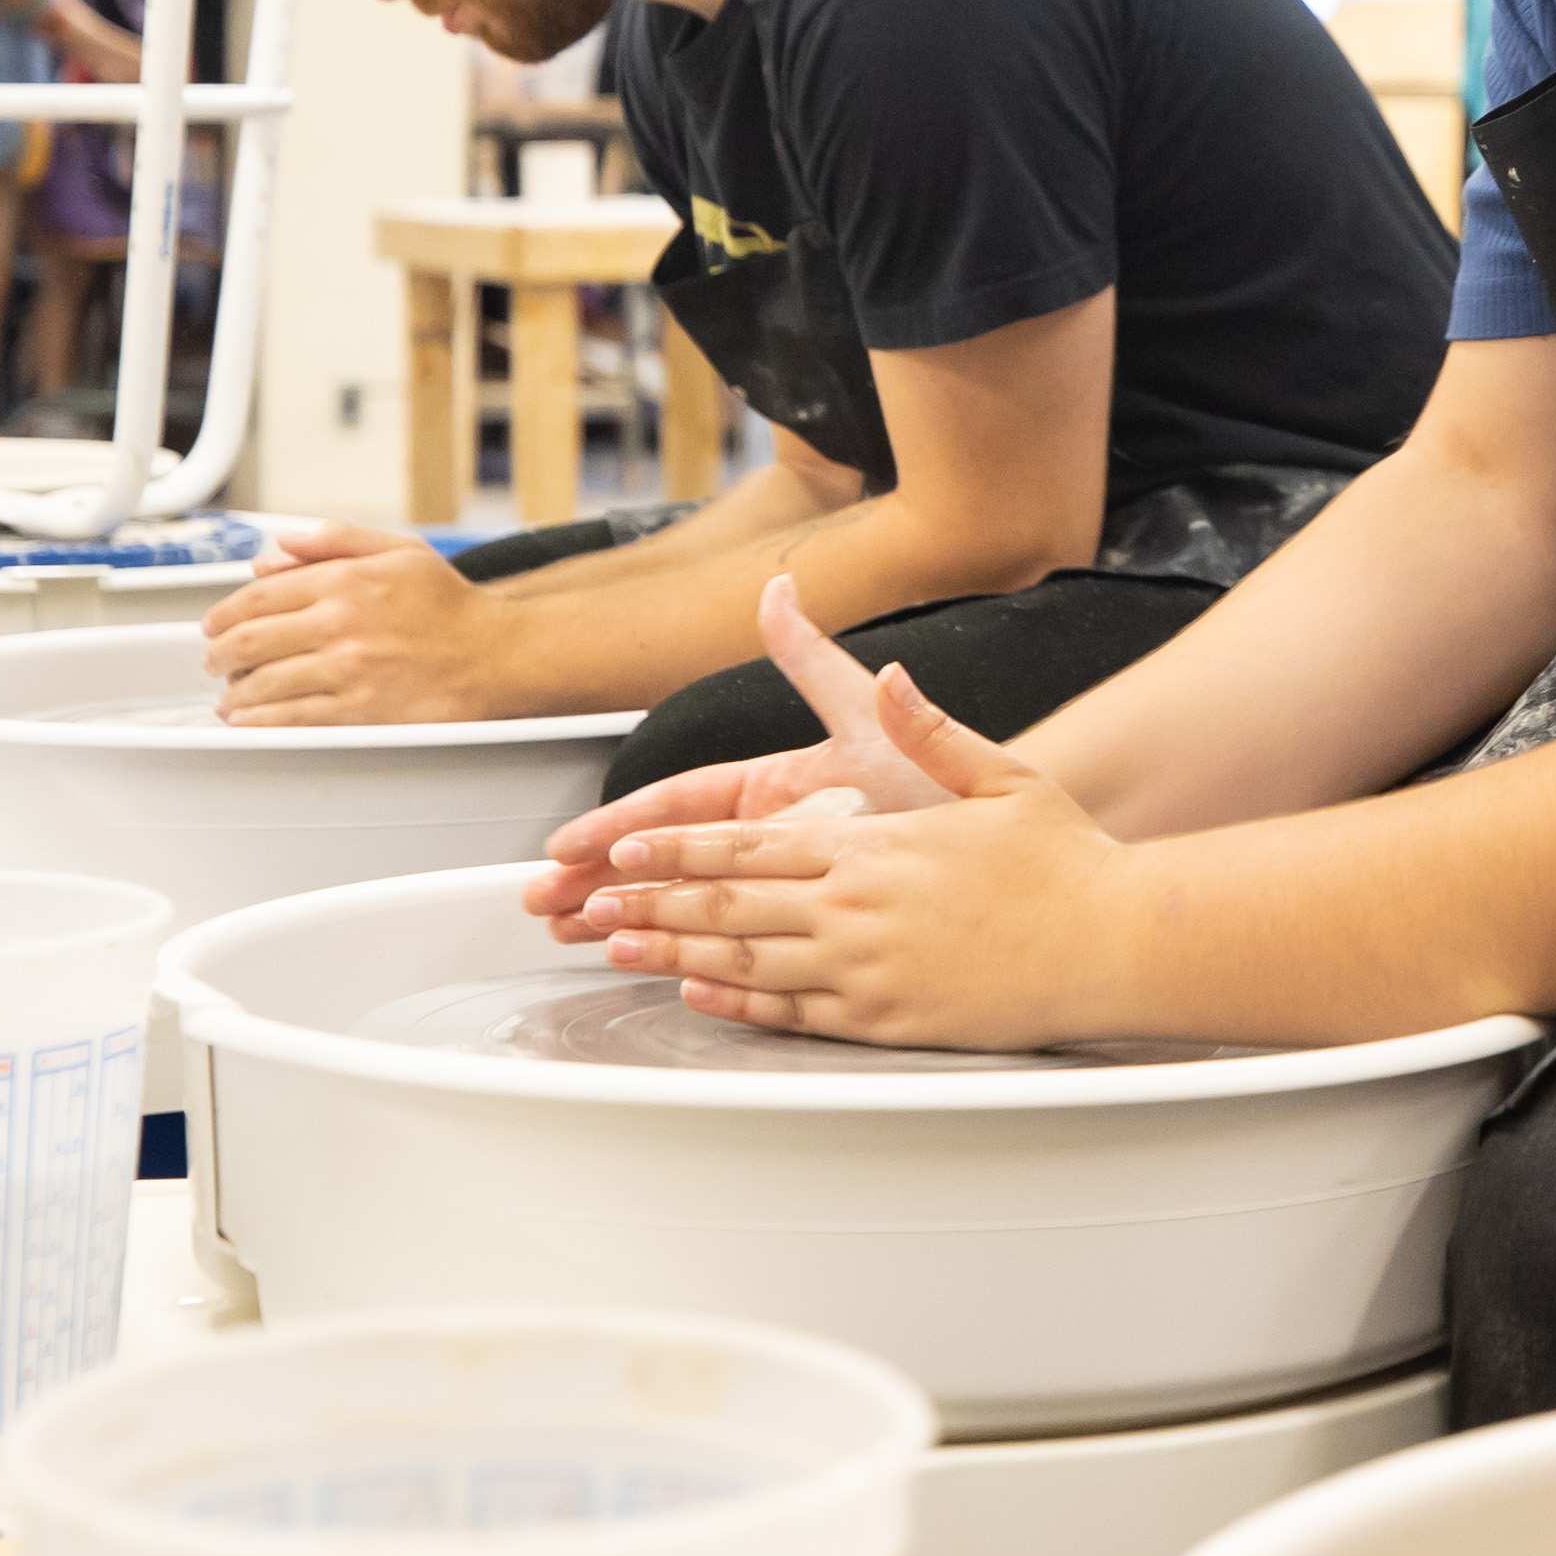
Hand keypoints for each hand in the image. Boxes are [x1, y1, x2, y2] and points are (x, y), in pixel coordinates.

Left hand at [200, 522, 495, 722]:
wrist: (497, 656)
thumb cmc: (452, 608)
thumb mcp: (399, 550)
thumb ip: (335, 540)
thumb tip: (276, 546)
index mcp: (345, 580)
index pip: (260, 595)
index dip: (225, 613)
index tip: (214, 624)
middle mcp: (341, 624)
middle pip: (250, 641)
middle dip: (220, 654)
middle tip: (214, 662)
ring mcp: (349, 671)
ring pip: (265, 684)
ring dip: (235, 694)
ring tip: (229, 698)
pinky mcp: (360, 713)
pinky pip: (293, 721)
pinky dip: (260, 724)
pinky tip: (249, 723)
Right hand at [523, 578, 957, 929]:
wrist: (1014, 855)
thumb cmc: (949, 790)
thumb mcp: (876, 722)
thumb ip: (819, 662)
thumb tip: (780, 588)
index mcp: (778, 788)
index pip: (683, 803)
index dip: (623, 823)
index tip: (574, 844)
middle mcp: (775, 836)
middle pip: (669, 860)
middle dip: (600, 879)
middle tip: (541, 904)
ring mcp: (789, 884)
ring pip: (690, 902)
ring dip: (625, 916)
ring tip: (567, 936)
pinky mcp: (810, 929)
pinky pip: (737, 945)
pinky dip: (686, 953)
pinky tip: (645, 966)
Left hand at [562, 662, 1136, 1047]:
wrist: (1116, 941)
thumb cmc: (1063, 859)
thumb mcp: (999, 773)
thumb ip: (927, 727)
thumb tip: (888, 677)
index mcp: (871, 845)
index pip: (745, 841)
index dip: (672, 847)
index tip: (617, 851)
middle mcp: (857, 908)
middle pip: (727, 904)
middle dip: (649, 903)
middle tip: (587, 908)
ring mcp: (869, 971)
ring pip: (745, 962)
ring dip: (673, 953)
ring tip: (617, 950)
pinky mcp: (889, 1021)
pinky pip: (793, 1013)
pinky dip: (736, 1003)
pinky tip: (698, 992)